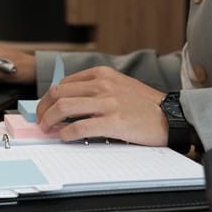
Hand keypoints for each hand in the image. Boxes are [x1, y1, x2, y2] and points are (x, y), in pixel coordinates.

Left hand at [36, 66, 168, 146]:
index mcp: (102, 75)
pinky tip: (64, 137)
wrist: (171, 115)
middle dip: (43, 109)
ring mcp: (108, 103)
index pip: (63, 83)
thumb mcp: (118, 86)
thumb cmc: (144, 104)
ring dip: (49, 120)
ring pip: (64, 107)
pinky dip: (66, 133)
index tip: (44, 109)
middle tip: (41, 122)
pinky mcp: (113, 121)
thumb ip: (94, 89)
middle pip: (58, 93)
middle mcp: (102, 85)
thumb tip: (67, 102)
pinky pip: (79, 126)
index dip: (48, 98)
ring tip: (47, 130)